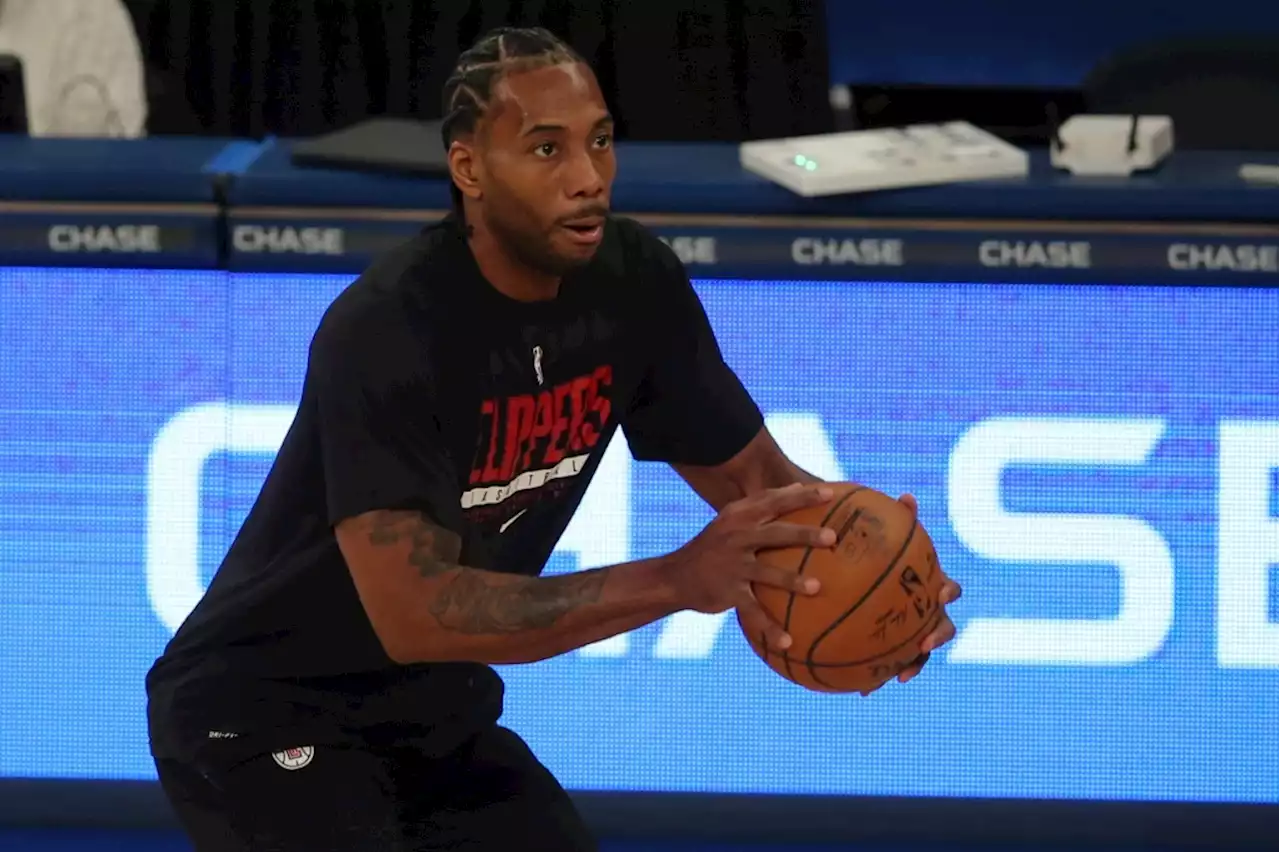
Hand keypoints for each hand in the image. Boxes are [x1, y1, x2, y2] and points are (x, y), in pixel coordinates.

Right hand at [663, 483, 835, 652]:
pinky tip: (789, 642)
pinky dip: (770, 628)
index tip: (830, 493)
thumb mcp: (731, 520)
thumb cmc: (713, 546)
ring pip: (766, 572)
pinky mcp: (727, 592)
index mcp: (739, 517)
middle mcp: (736, 538)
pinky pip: (752, 612)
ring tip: (817, 588)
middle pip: (776, 534)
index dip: (801, 496)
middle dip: (804, 534)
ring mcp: (731, 566)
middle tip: (832, 537)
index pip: (773, 502)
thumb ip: (762, 504)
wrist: (674, 577)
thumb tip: (798, 486)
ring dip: (792, 580)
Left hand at [862, 492, 962, 694]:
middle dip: (938, 635)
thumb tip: (907, 496)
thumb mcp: (882, 536)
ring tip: (897, 677)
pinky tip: (861, 689)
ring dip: (912, 666)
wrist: (860, 576)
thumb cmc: (877, 553)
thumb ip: (896, 521)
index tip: (942, 592)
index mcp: (929, 585)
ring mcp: (909, 632)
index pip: (948, 587)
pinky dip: (877, 678)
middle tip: (924, 641)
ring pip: (918, 654)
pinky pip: (886, 666)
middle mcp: (925, 611)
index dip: (949, 591)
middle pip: (943, 625)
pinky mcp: (890, 650)